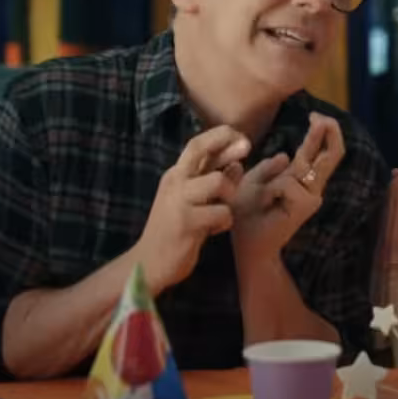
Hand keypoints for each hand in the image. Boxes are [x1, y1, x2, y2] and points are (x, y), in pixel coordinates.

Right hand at [133, 126, 247, 292]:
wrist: (149, 262)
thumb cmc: (176, 230)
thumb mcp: (194, 201)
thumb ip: (213, 181)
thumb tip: (238, 162)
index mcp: (176, 175)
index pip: (197, 144)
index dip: (221, 136)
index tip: (242, 138)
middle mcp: (174, 182)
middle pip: (199, 148)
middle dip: (227, 143)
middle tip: (247, 147)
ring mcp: (178, 201)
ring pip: (218, 181)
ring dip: (230, 194)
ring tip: (222, 209)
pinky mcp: (186, 223)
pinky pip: (222, 213)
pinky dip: (224, 222)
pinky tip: (213, 231)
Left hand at [231, 113, 344, 262]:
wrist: (246, 244)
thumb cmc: (246, 214)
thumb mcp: (252, 182)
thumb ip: (268, 168)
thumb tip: (286, 155)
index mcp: (299, 179)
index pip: (319, 151)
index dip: (323, 130)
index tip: (314, 115)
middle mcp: (311, 187)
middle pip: (333, 154)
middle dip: (329, 132)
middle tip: (317, 116)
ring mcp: (312, 196)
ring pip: (305, 165)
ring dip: (279, 176)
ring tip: (264, 198)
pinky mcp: (306, 205)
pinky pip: (288, 183)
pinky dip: (271, 189)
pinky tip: (265, 205)